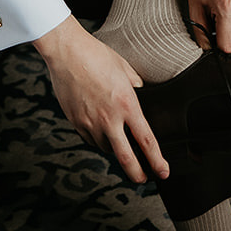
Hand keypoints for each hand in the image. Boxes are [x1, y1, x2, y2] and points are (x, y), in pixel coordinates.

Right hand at [33, 15, 168, 185]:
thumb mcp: (124, 68)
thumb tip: (139, 91)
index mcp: (126, 104)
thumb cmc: (95, 55)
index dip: (157, 160)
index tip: (163, 171)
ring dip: (115, 150)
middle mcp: (109, 118)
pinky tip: (101, 133)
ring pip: (106, 148)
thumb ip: (134, 84)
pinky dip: (97, 140)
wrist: (67, 52)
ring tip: (120, 144)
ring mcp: (90, 122)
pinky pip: (89, 140)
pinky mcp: (75, 122)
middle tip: (143, 179)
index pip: (146, 140)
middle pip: (126, 157)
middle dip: (137, 173)